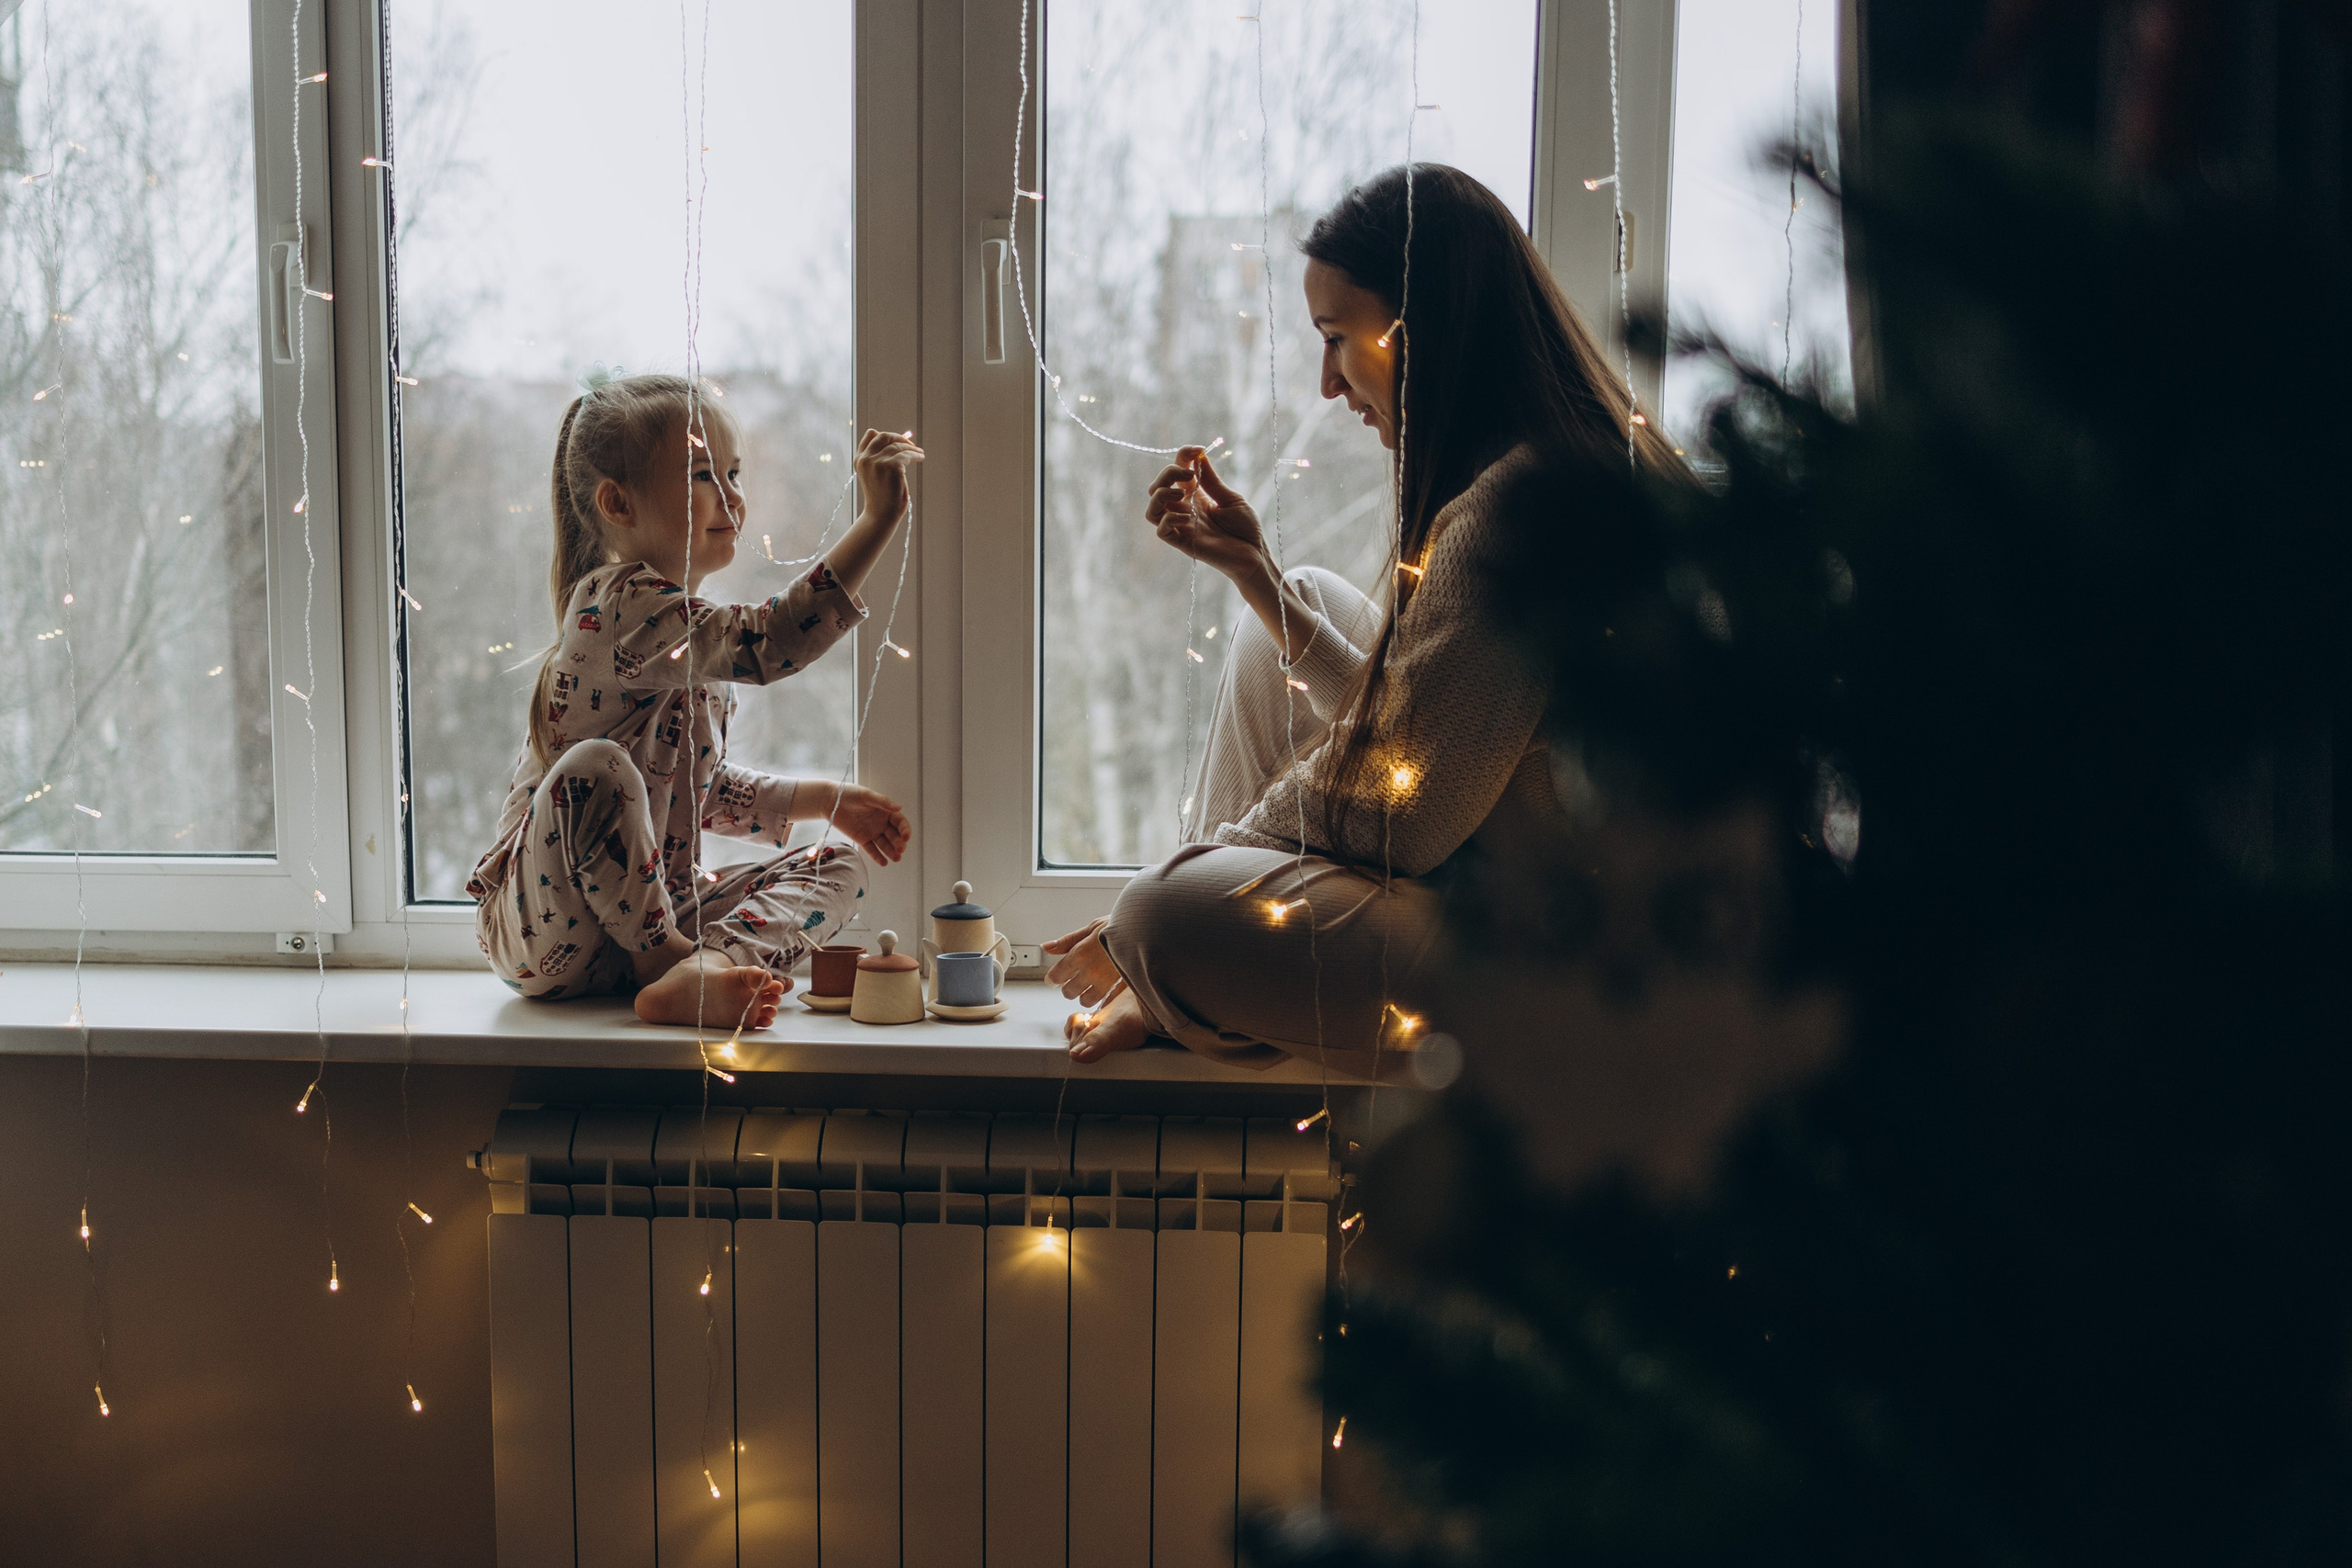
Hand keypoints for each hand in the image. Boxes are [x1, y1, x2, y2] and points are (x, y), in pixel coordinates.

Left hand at [828, 782, 910, 864]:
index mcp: (885, 812)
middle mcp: (881, 823)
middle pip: (894, 836)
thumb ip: (882, 802)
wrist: (830, 801)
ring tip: (896, 858)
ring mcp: (872, 832)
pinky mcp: (862, 839)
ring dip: (891, 852)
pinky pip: (871, 850)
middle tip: (900, 849)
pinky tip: (884, 862)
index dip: (905, 829)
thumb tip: (898, 807)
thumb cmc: (848, 794)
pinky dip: (877, 857)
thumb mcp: (866, 795)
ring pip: (885, 844)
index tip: (906, 836)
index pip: (900, 822)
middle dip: (899, 843)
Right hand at [853, 427, 922, 525]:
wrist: (881, 515)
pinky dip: (916, 455)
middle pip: (884, 436)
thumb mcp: (874, 473)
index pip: (871, 435)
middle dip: (899, 437)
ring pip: (897, 446)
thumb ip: (878, 457)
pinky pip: (907, 454)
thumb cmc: (881, 496)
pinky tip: (920, 458)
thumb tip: (897, 440)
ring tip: (919, 453)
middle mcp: (866, 459)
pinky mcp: (891, 467)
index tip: (898, 441)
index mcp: (860, 459)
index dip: (886, 436)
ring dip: (911, 448)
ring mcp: (877, 462)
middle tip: (911, 444)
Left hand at [1042, 916, 1122, 1008]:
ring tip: (1090, 985)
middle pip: (1068, 991)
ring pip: (1085, 1000)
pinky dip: (1102, 998)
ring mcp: (1105, 982)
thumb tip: (1046, 947)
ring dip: (1084, 994)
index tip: (1055, 977)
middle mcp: (1090, 971)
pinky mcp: (1119, 988)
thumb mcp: (1091, 927)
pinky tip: (1104, 990)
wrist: (1148, 930)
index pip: (1056, 976)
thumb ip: (1067, 941)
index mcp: (1079, 954)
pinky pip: (1104, 1002)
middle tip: (1074, 978)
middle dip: (1069, 986)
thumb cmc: (1119, 925)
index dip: (1053, 978)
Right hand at [1145, 446, 1266, 580]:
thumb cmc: (1245, 528)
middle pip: (1157, 488)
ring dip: (1161, 495)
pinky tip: (1189, 517)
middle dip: (1166, 474)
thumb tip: (1199, 457)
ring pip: (1151, 510)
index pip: (1177, 472)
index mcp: (1195, 496)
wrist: (1254, 555)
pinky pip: (1161, 530)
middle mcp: (1184, 509)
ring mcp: (1182, 527)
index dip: (1182, 456)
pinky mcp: (1183, 543)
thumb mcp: (1231, 498)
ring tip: (1183, 493)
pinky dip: (1170, 518)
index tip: (1198, 450)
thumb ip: (1211, 480)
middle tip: (1188, 473)